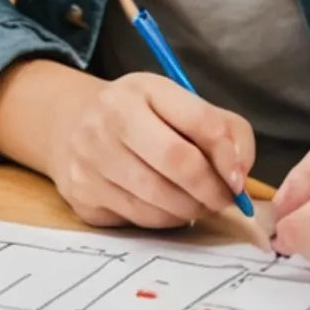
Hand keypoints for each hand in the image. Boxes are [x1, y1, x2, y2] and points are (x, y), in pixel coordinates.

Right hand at [43, 72, 255, 230]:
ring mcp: (89, 157)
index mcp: (142, 90)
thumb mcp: (182, 107)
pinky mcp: (81, 193)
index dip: (230, 157)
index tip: (237, 179)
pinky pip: (139, 218)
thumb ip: (225, 132)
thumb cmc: (142, 118)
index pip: (202, 122)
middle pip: (179, 163)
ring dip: (190, 210)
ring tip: (194, 203)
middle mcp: (108, 119)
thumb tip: (238, 177)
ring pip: (160, 200)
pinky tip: (164, 207)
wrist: (71, 126)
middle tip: (221, 200)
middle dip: (211, 191)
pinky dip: (163, 220)